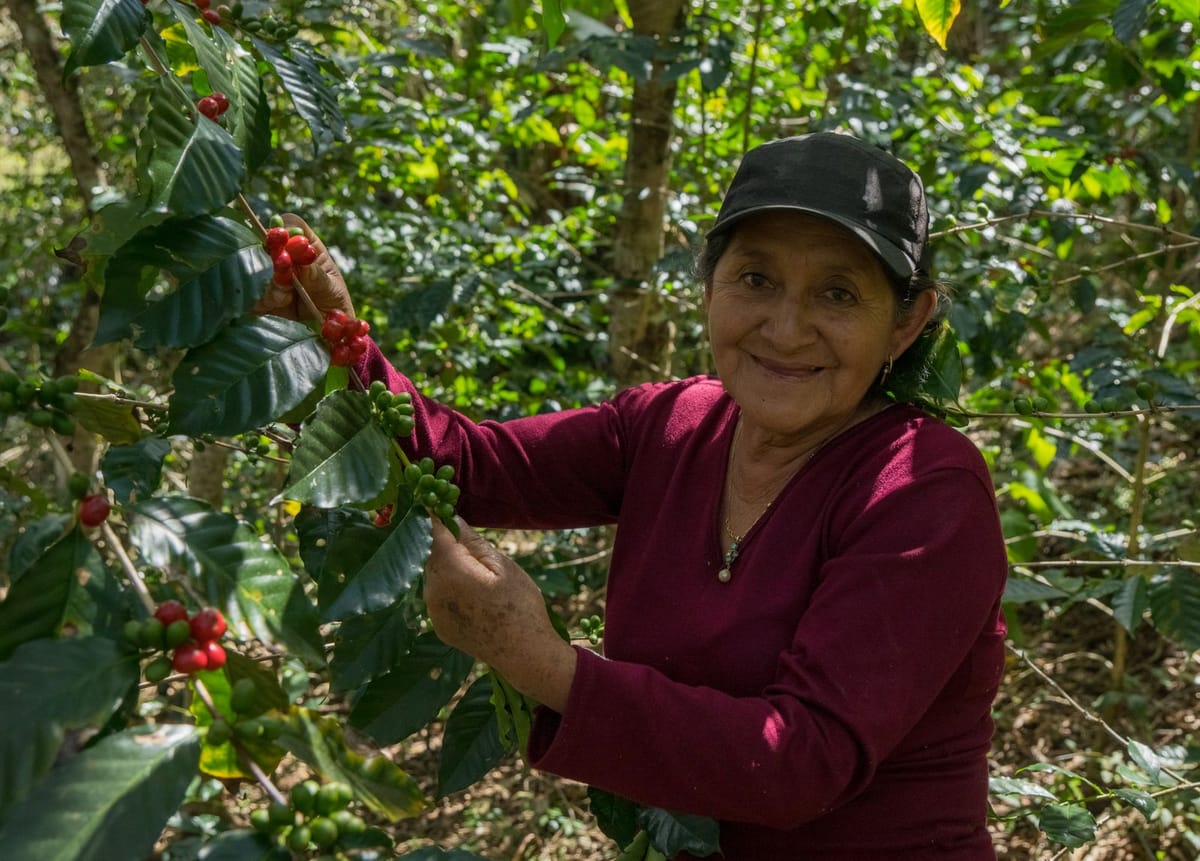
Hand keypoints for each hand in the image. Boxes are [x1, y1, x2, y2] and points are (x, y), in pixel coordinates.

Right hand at [252, 214, 355, 321]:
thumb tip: (302, 253)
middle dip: (273, 260)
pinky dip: (262, 299)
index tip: (286, 243)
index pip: (291, 225)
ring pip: (255, 269)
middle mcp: (284, 257)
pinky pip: (249, 293)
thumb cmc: (335, 305)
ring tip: (286, 298)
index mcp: (306, 246)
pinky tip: (277, 306)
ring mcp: (269, 275)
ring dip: (270, 284)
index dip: (285, 229)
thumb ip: (316, 274)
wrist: (328, 334)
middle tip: (285, 278)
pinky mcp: (258, 295)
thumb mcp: (331, 289)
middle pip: (266, 243)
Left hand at [424, 518, 576, 711]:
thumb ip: (472, 542)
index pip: (432, 530)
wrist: (524, 655)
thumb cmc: (520, 606)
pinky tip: (475, 596)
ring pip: (434, 574)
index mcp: (449, 570)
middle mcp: (432, 590)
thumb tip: (450, 517)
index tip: (440, 500)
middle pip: (431, 553)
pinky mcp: (437, 625)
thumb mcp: (503, 566)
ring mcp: (432, 611)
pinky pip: (438, 595)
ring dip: (449, 566)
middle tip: (473, 543)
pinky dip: (451, 587)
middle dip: (446, 543)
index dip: (436, 513)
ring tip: (480, 575)